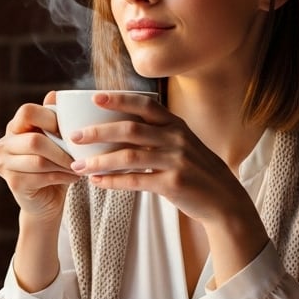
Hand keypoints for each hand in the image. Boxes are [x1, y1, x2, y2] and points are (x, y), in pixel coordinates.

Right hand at [0, 93, 79, 222]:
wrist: (46, 202)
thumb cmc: (54, 165)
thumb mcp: (56, 139)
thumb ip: (55, 119)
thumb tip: (55, 94)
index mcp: (14, 128)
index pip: (27, 111)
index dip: (50, 118)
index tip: (70, 131)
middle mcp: (3, 145)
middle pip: (35, 140)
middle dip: (62, 148)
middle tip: (80, 154)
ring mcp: (5, 165)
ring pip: (39, 160)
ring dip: (64, 164)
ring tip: (80, 166)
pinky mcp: (13, 183)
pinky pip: (42, 177)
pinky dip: (62, 177)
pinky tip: (74, 177)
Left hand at [64, 91, 268, 275]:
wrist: (224, 201)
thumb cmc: (196, 171)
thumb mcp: (182, 145)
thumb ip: (157, 134)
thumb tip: (118, 128)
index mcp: (176, 125)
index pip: (145, 105)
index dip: (119, 99)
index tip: (94, 98)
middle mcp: (176, 138)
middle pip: (130, 129)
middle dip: (98, 131)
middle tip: (74, 136)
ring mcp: (176, 160)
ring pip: (129, 156)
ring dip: (100, 161)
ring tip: (78, 166)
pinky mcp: (173, 183)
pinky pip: (136, 180)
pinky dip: (113, 181)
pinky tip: (97, 182)